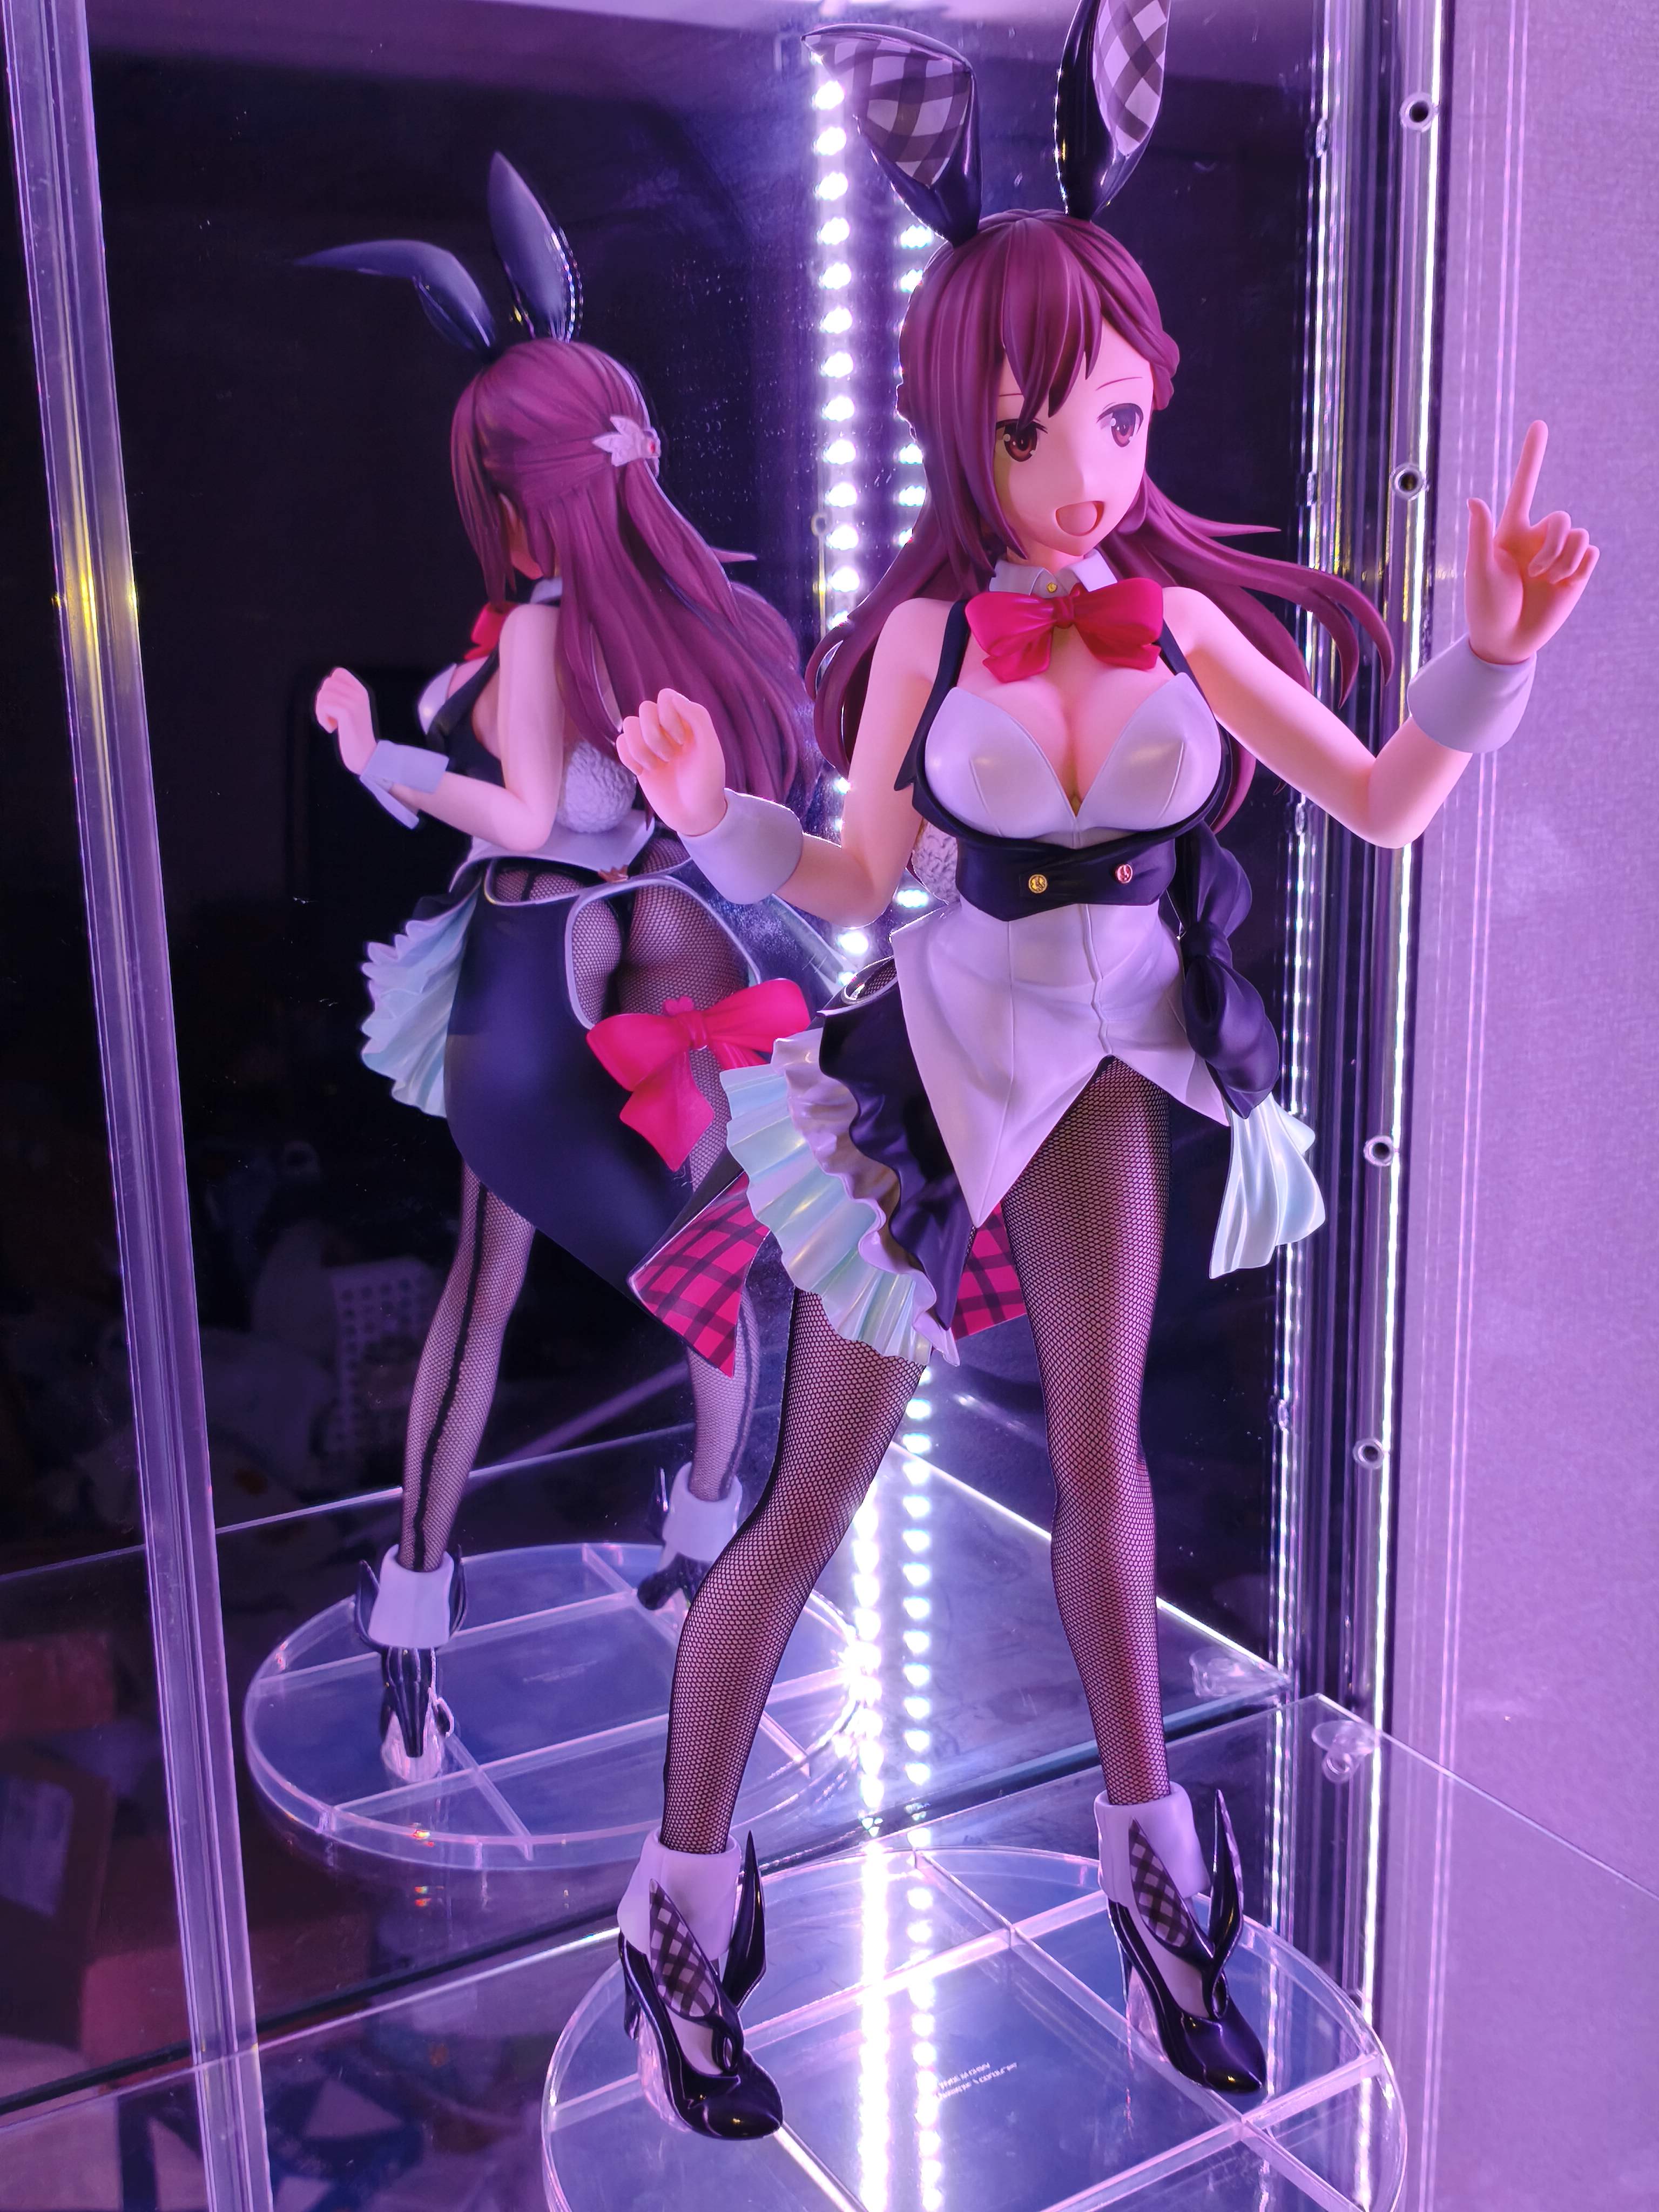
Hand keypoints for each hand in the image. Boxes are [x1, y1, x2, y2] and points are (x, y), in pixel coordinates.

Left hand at [314, 667, 375, 773]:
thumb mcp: (351, 711)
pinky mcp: (347, 712)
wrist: (366, 756)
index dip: (329, 686)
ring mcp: (354, 702)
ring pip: (323, 694)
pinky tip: (331, 729)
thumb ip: (342, 696)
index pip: (338, 672)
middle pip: (327, 683)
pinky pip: (324, 706)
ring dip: (321, 711)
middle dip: (322, 700)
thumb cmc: (354, 736)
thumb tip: (325, 686)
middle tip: (330, 716)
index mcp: (361, 692)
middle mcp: (359, 694)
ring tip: (331, 723)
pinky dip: (322, 718)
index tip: (334, 704)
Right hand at [616, 689, 727, 836]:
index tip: (683, 742)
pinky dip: (628, 757)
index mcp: (687, 720)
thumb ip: (696, 717)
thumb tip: (671, 697)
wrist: (694, 814)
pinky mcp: (638, 759)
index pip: (665, 697)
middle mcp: (667, 727)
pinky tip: (643, 772)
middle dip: (654, 735)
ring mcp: (651, 743)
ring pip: (628, 724)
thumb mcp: (710, 749)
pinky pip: (620, 743)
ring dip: (640, 748)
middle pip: (644, 709)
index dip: (668, 716)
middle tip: (670, 757)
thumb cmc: (707, 782)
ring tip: (656, 766)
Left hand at [1464, 421, 1597, 663]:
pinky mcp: (1577, 572)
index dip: (1532, 457)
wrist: (1506, 641)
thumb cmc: (1485, 607)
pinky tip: (1562, 583)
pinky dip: (1578, 566)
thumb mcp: (1479, 570)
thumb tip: (1475, 499)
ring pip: (1578, 534)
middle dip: (1553, 544)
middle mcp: (1537, 539)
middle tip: (1535, 572)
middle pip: (1560, 518)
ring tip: (1545, 581)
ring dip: (1563, 558)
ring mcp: (1558, 555)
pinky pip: (1590, 552)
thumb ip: (1480, 534)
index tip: (1539, 425)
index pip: (1525, 486)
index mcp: (1511, 532)